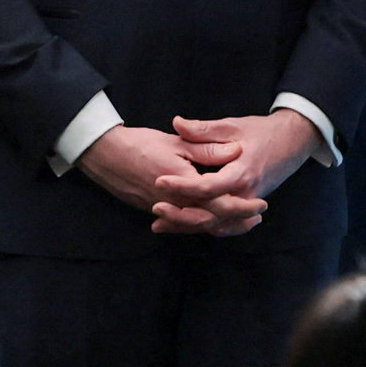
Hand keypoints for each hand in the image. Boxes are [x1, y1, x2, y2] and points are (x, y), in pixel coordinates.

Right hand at [75, 123, 249, 234]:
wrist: (105, 154)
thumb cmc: (140, 143)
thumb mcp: (177, 141)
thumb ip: (207, 148)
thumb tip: (236, 149)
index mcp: (184, 184)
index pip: (219, 204)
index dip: (242, 207)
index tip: (260, 205)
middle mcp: (174, 202)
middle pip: (212, 221)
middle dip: (236, 221)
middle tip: (257, 217)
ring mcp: (163, 210)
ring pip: (198, 226)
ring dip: (221, 225)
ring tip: (240, 222)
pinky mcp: (154, 211)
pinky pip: (182, 224)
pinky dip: (200, 225)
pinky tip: (211, 223)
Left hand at [159, 110, 321, 237]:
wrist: (294, 142)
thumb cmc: (263, 132)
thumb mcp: (233, 127)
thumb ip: (204, 129)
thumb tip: (177, 123)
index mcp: (241, 173)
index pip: (207, 187)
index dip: (182, 185)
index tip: (159, 180)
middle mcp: (245, 194)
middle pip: (209, 216)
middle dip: (180, 216)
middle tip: (155, 208)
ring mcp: (247, 204)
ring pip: (215, 225)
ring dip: (187, 226)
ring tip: (159, 224)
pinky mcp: (246, 206)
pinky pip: (224, 224)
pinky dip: (203, 227)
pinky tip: (182, 226)